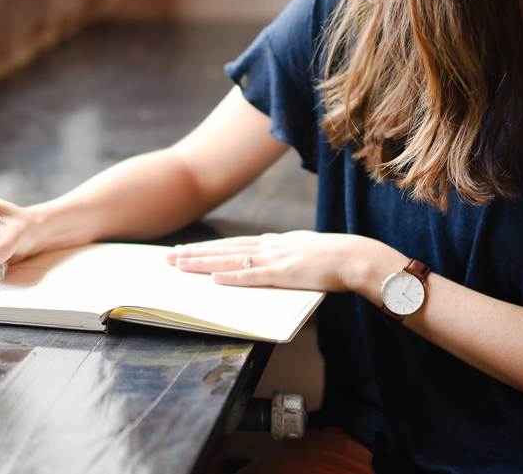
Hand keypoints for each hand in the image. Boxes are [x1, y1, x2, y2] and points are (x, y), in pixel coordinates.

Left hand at [166, 231, 365, 291]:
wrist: (353, 257)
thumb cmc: (331, 259)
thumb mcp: (300, 252)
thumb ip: (281, 257)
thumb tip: (267, 264)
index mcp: (272, 243)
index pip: (232, 244)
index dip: (207, 248)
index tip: (185, 250)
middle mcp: (268, 247)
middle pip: (223, 249)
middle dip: (194, 253)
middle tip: (169, 258)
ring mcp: (274, 259)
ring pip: (231, 260)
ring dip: (204, 263)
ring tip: (180, 265)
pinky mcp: (283, 274)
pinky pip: (252, 277)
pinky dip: (232, 277)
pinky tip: (214, 279)